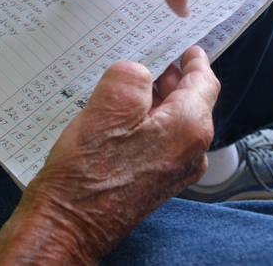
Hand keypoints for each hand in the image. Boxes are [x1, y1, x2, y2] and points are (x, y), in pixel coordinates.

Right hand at [0, 46, 219, 263]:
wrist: (68, 226)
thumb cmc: (87, 173)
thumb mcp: (108, 106)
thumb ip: (131, 75)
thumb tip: (138, 72)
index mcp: (188, 127)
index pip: (204, 82)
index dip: (193, 59)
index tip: (187, 46)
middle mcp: (190, 151)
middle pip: (189, 101)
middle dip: (170, 77)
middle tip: (148, 55)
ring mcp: (173, 169)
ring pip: (170, 120)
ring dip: (152, 100)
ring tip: (124, 84)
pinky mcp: (153, 180)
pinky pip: (157, 140)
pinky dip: (143, 122)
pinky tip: (116, 116)